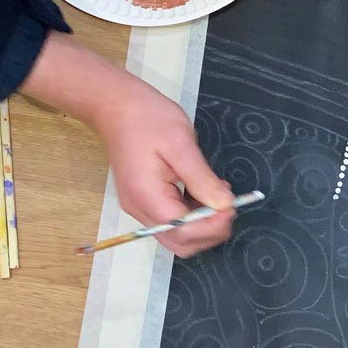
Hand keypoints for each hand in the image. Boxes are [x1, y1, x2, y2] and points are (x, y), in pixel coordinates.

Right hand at [22, 33, 234, 257]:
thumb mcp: (180, 144)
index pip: (183, 231)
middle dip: (210, 231)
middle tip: (229, 205)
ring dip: (203, 223)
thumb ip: (202, 179)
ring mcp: (140, 206)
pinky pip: (172, 219)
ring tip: (219, 194)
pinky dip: (193, 213)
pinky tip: (205, 191)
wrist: (115, 105)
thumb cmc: (147, 118)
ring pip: (178, 234)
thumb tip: (224, 205)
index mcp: (147, 197)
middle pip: (180, 242)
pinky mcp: (144, 199)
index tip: (233, 206)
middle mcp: (140, 209)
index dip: (212, 226)